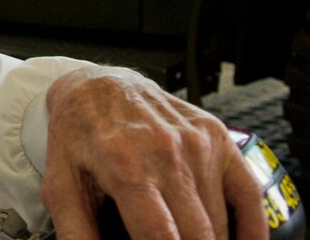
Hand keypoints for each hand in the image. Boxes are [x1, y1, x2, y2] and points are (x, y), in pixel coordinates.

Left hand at [41, 67, 267, 238]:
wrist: (99, 86)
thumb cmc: (78, 136)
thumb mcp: (60, 185)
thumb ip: (77, 232)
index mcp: (126, 168)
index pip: (162, 238)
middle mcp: (168, 154)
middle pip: (198, 237)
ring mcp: (198, 144)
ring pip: (219, 225)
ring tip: (176, 233)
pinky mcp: (219, 137)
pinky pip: (249, 199)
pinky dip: (250, 233)